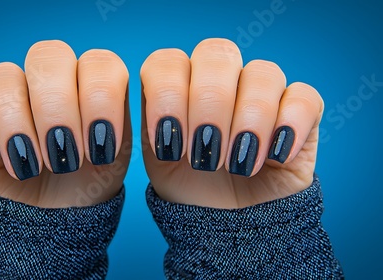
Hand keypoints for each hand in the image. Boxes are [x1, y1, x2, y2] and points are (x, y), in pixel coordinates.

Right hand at [0, 40, 130, 207]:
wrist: (52, 220)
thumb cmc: (86, 184)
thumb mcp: (113, 159)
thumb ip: (116, 125)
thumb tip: (113, 108)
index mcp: (90, 83)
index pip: (98, 62)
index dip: (101, 100)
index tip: (102, 151)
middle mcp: (50, 81)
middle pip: (47, 55)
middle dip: (58, 108)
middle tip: (66, 157)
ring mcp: (10, 95)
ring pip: (3, 76)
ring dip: (17, 123)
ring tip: (30, 167)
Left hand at [141, 38, 323, 208]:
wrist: (226, 218)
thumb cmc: (190, 184)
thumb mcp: (161, 163)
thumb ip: (155, 131)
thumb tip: (166, 119)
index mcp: (181, 82)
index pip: (168, 61)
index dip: (166, 97)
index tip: (168, 147)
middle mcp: (221, 77)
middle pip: (216, 54)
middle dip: (208, 105)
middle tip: (204, 155)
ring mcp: (261, 90)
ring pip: (263, 73)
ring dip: (248, 118)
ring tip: (238, 165)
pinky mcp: (300, 111)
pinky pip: (304, 97)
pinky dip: (290, 124)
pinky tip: (275, 156)